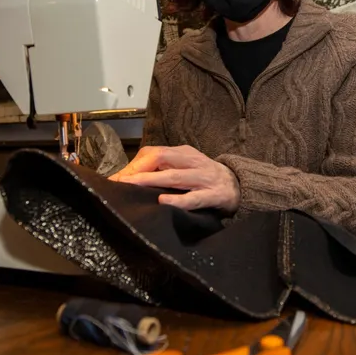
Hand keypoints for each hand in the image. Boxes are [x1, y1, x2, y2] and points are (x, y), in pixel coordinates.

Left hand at [110, 145, 240, 213]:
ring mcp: (204, 178)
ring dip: (152, 181)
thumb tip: (130, 177)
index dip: (134, 164)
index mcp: (183, 153)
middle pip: (161, 159)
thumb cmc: (204, 177)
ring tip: (133, 186)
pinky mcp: (214, 195)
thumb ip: (163, 168)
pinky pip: (194, 198)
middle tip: (118, 182)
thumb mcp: (185, 166)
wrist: (240, 185)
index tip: (116, 178)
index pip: (154, 152)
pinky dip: (178, 200)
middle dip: (137, 170)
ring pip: (175, 177)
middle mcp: (192, 162)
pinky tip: (163, 202)